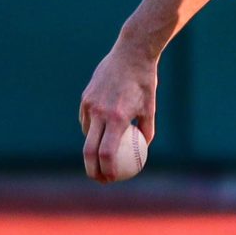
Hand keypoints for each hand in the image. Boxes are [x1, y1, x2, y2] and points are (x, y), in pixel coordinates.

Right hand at [80, 42, 158, 182]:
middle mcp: (100, 113)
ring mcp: (89, 105)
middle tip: (99, 178)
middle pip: (89, 150)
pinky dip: (93, 130)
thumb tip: (142, 151)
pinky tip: (101, 135)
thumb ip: (145, 132)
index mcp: (117, 118)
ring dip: (93, 149)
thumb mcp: (150, 109)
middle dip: (91, 170)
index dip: (106, 171)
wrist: (131, 54)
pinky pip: (86, 121)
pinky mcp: (85, 98)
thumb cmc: (145, 83)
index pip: (107, 153)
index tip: (110, 179)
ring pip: (87, 135)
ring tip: (102, 158)